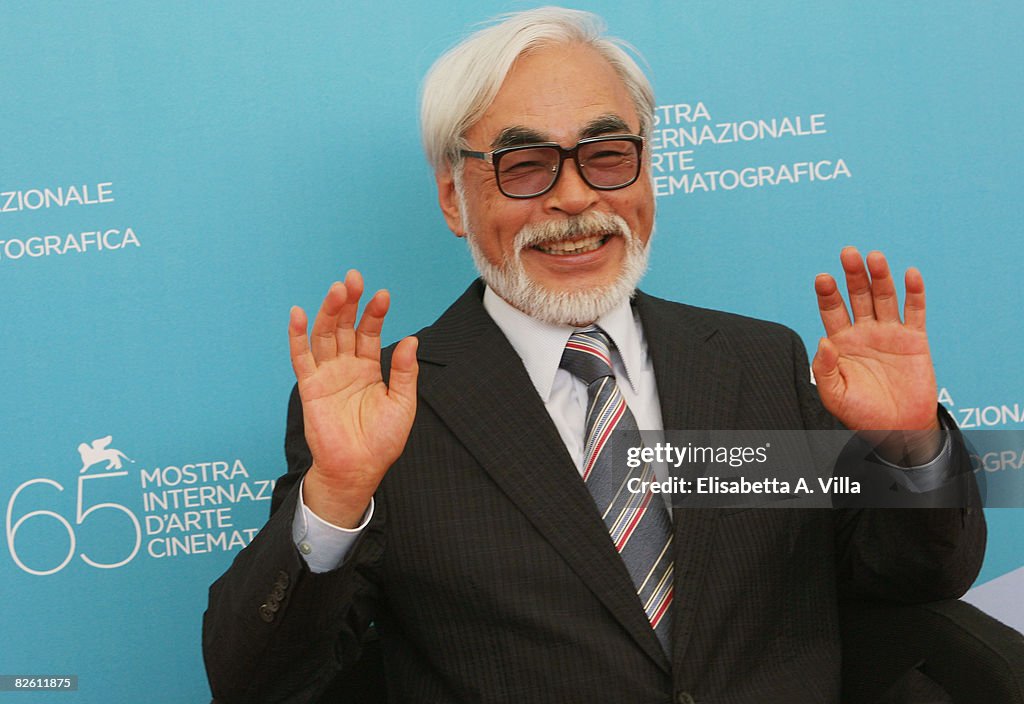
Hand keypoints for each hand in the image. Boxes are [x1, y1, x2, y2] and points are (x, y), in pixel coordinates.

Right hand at [288, 270, 417, 526]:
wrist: (359, 470)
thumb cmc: (381, 441)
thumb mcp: (402, 403)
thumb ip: (404, 372)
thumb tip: (411, 340)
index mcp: (368, 368)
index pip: (369, 332)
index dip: (374, 313)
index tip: (383, 295)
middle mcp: (345, 366)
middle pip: (345, 327)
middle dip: (349, 302)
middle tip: (354, 278)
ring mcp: (327, 375)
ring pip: (325, 336)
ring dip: (329, 312)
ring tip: (337, 290)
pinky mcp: (310, 387)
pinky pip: (301, 358)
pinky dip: (297, 336)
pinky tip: (297, 314)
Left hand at [812, 248, 940, 462]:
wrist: (896, 430)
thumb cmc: (860, 414)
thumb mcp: (833, 395)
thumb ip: (824, 368)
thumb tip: (823, 341)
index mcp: (841, 342)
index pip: (832, 310)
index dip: (828, 294)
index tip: (823, 278)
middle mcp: (864, 332)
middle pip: (858, 296)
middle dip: (853, 275)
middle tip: (848, 254)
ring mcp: (890, 333)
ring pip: (884, 298)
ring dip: (880, 277)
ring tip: (874, 258)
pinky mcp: (914, 340)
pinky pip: (915, 312)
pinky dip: (914, 293)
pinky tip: (910, 274)